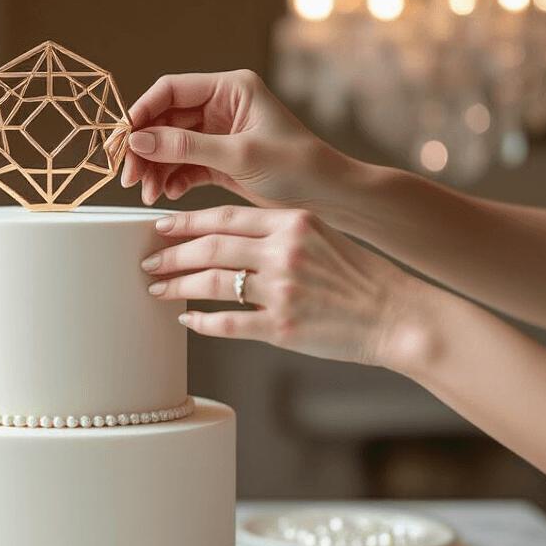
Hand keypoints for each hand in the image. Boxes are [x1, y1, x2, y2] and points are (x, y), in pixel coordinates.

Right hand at [121, 70, 335, 207]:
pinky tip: (169, 193)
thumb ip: (186, 147)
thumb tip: (139, 141)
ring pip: (170, 146)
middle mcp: (222, 106)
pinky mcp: (219, 161)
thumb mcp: (239, 154)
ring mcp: (219, 134)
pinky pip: (184, 166)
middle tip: (130, 176)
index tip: (123, 140)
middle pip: (165, 120)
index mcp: (231, 88)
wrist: (329, 197)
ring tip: (149, 193)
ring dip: (155, 169)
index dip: (142, 113)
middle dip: (145, 149)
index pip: (171, 90)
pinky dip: (172, 180)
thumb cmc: (299, 166)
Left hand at [141, 206, 427, 366]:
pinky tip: (186, 320)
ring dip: (177, 286)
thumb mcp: (321, 236)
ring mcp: (282, 291)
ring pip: (211, 284)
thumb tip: (228, 237)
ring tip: (158, 288)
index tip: (160, 227)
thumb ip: (278, 232)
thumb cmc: (359, 277)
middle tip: (149, 262)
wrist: (395, 314)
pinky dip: (200, 322)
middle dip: (172, 255)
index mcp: (293, 223)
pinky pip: (227, 324)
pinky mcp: (282, 328)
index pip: (225, 217)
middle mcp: (284, 253)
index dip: (186, 223)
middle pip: (210, 248)